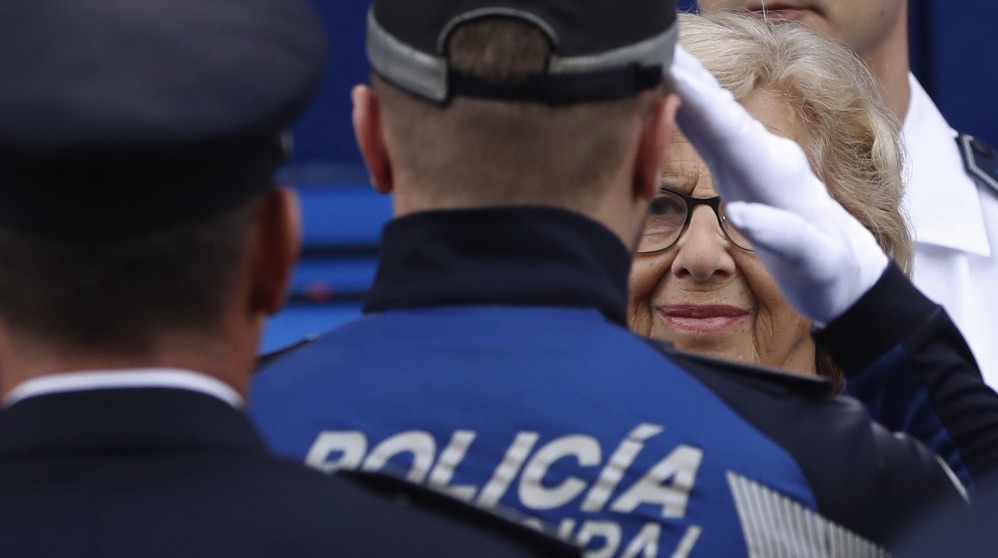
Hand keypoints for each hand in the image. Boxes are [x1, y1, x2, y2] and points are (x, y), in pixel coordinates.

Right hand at [669, 45, 887, 326]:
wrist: (850, 275)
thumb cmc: (832, 272)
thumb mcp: (815, 262)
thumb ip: (781, 235)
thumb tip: (738, 214)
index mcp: (777, 173)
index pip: (729, 128)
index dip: (697, 100)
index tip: (670, 70)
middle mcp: (765, 157)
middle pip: (718, 111)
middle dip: (685, 77)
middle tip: (650, 44)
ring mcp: (755, 162)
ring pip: (712, 118)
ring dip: (683, 88)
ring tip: (652, 59)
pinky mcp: (744, 173)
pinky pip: (710, 136)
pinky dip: (687, 114)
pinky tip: (667, 99)